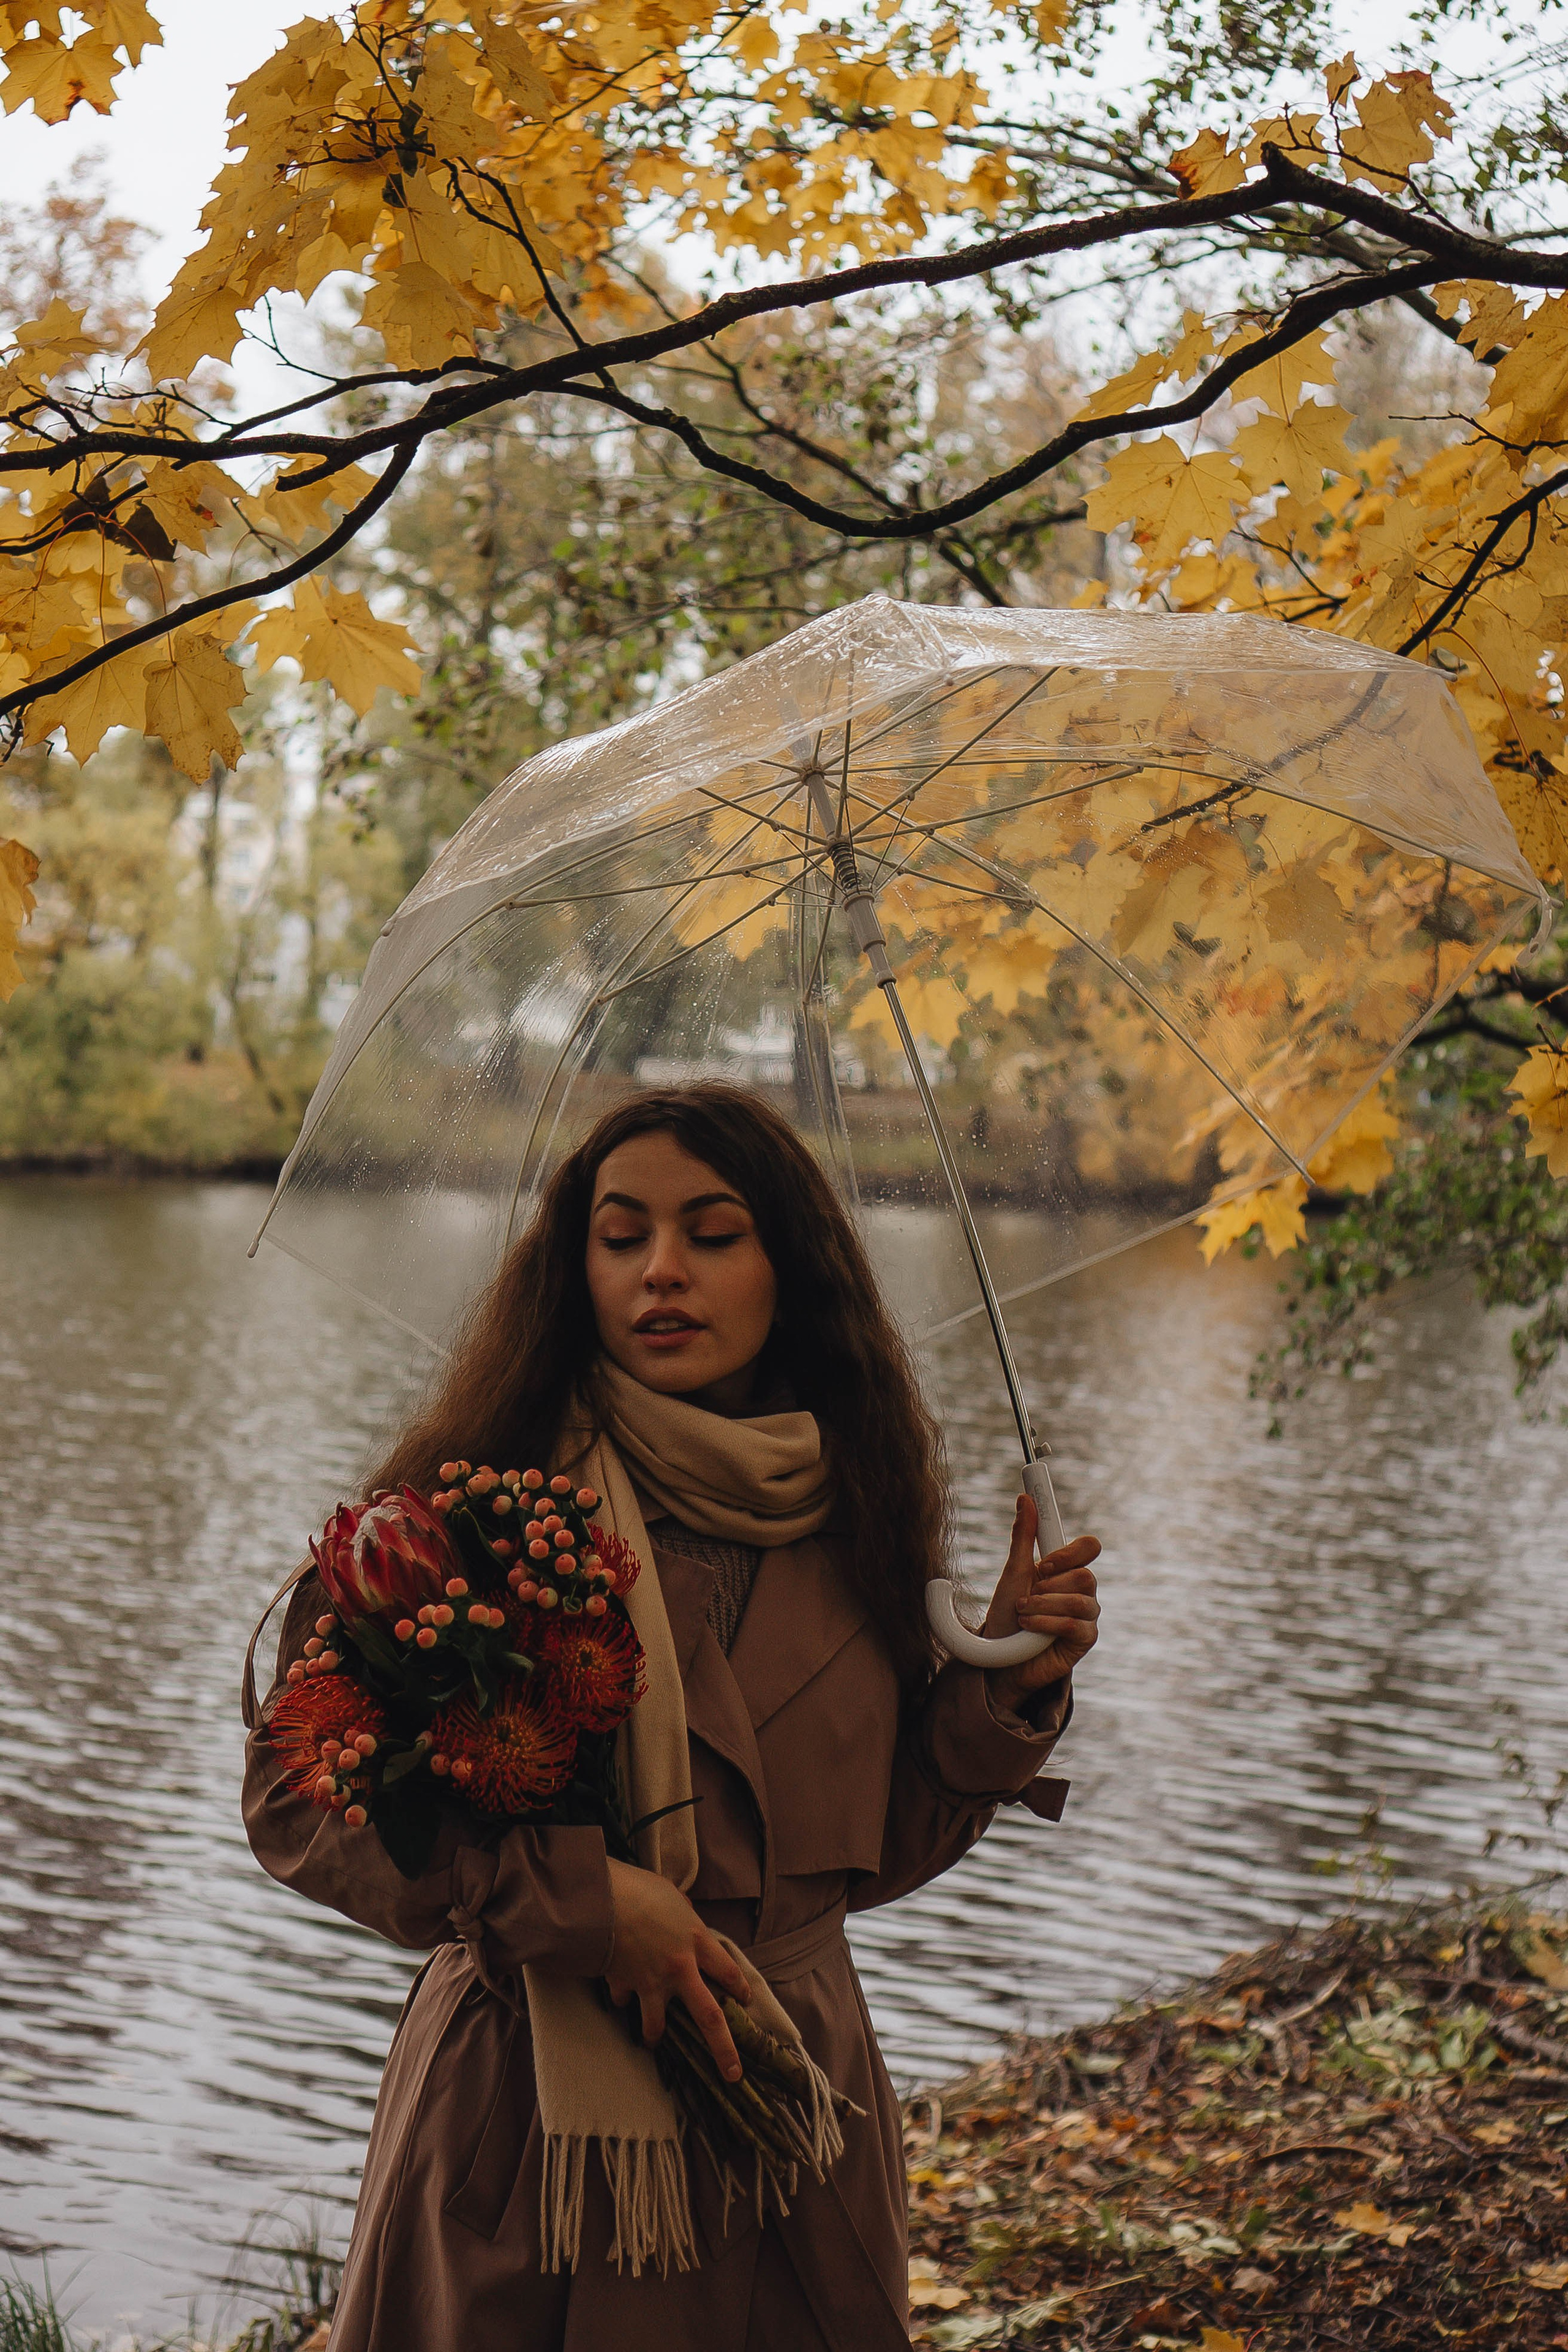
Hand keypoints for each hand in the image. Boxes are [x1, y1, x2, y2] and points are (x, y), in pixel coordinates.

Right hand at [604, 1858, 751, 2081]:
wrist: (603, 1898)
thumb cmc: (640, 1888)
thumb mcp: (672, 1895)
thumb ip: (682, 1911)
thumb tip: (685, 1911)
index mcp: (697, 1940)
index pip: (728, 1972)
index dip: (739, 1989)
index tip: (745, 2002)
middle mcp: (680, 1968)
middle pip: (710, 2018)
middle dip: (723, 2050)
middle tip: (733, 2074)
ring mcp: (651, 1981)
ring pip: (657, 2025)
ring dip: (654, 2035)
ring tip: (652, 2041)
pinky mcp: (624, 1984)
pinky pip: (622, 1999)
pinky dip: (620, 1998)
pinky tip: (616, 1993)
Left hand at [983, 1494, 1100, 1715]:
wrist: (999, 1659)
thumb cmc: (1007, 1615)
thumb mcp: (1012, 1573)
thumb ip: (1022, 1537)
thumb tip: (1024, 1498)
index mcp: (1067, 1570)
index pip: (1089, 1547)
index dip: (1071, 1553)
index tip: (1044, 1563)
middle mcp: (1081, 1590)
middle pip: (1086, 1575)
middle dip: (1050, 1586)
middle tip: (1028, 1594)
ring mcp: (1086, 1616)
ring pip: (1080, 1599)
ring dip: (1043, 1606)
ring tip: (1023, 1613)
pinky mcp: (1085, 1640)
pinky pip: (1076, 1625)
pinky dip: (1046, 1624)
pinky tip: (1030, 1628)